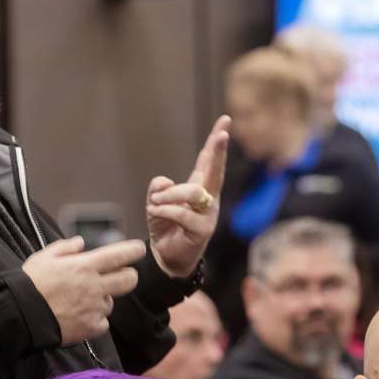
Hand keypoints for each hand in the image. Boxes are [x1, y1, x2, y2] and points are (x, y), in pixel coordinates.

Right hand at [21, 236, 145, 343]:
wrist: (20, 315)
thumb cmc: (30, 284)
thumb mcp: (44, 257)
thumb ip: (65, 248)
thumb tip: (80, 242)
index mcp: (84, 266)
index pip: (120, 255)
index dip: (133, 251)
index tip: (139, 249)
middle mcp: (94, 286)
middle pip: (129, 280)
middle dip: (129, 276)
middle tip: (121, 276)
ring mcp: (94, 308)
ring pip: (111, 302)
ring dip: (102, 300)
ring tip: (80, 301)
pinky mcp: (91, 327)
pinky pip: (102, 322)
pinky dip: (94, 320)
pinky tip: (78, 317)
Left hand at [146, 115, 229, 278]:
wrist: (167, 258)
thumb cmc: (165, 227)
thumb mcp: (156, 203)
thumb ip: (158, 189)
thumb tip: (164, 182)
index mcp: (200, 187)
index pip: (208, 161)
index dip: (215, 142)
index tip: (225, 120)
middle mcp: (209, 198)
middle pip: (215, 171)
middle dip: (218, 151)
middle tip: (222, 134)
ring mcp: (208, 214)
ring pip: (193, 192)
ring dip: (170, 195)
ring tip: (154, 203)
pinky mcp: (202, 229)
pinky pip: (183, 213)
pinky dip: (165, 210)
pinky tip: (154, 211)